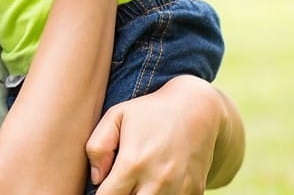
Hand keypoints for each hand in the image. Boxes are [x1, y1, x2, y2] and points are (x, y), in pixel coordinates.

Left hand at [87, 76, 236, 194]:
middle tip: (125, 181)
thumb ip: (97, 147)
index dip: (102, 193)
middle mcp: (157, 181)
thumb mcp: (116, 116)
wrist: (196, 107)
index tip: (107, 184)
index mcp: (133, 163)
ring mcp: (178, 188)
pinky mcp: (195, 191)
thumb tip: (96, 179)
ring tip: (142, 181)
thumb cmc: (150, 111)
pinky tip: (162, 182)